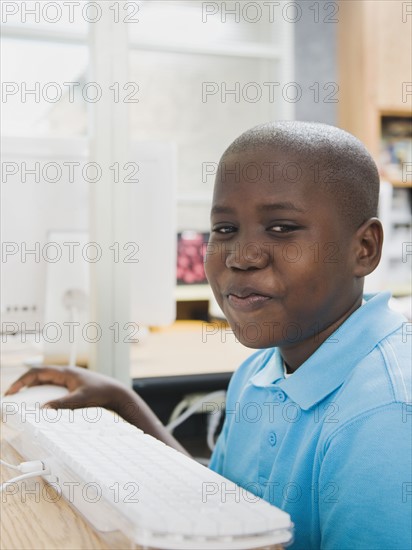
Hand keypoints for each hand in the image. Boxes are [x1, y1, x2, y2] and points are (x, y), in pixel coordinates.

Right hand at [4, 366, 128, 411]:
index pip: (37, 372)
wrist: (117, 393)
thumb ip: (61, 405)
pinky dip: (45, 395)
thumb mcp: (80, 400)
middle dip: (25, 386)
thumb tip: (43, 410)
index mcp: (65, 373)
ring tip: (25, 403)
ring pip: (46, 383)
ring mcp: (70, 380)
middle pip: (39, 377)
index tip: (12, 391)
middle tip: (13, 398)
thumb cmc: (101, 392)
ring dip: (35, 391)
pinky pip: (54, 389)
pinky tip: (43, 406)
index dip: (22, 381)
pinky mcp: (73, 387)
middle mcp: (66, 374)